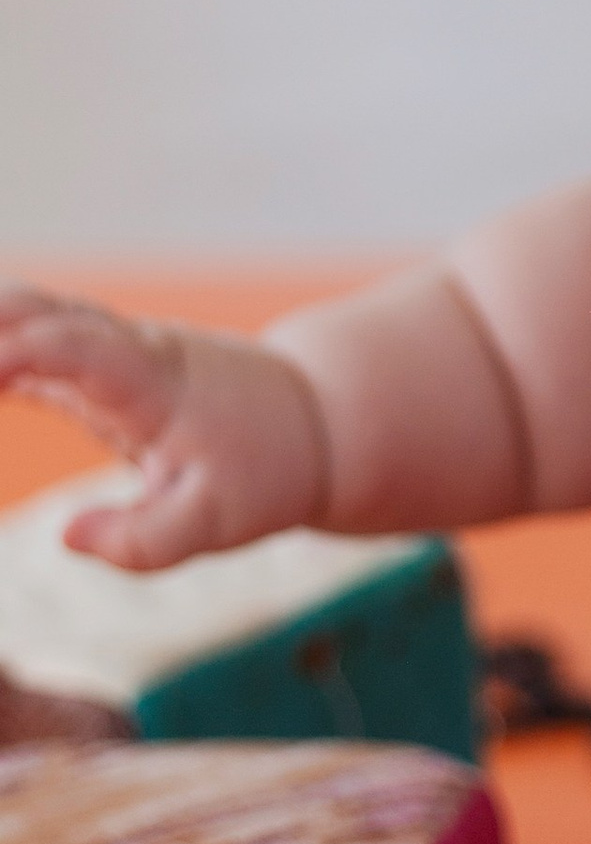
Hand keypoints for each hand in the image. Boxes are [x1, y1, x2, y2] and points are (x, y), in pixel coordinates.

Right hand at [0, 285, 328, 572]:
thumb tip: (70, 539)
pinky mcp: (88, 355)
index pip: (78, 348)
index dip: (23, 349)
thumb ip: (145, 540)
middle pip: (32, 306)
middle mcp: (122, 346)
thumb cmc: (261, 472)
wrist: (308, 421)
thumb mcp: (217, 524)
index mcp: (152, 382)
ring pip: (20, 304)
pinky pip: (20, 329)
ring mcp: (104, 342)